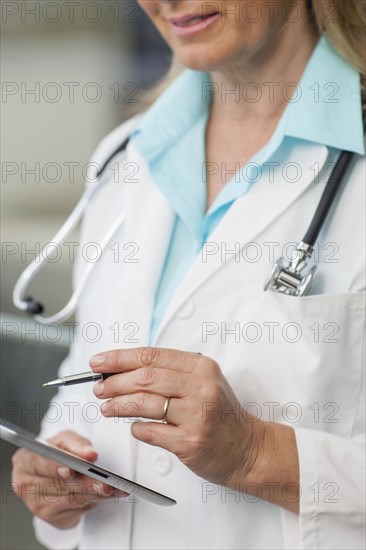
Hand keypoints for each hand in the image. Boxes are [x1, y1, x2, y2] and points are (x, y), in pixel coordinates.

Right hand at [11, 431, 117, 528]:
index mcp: (24, 460)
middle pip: (56, 485)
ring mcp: (37, 505)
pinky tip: (102, 496)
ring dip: (92, 495)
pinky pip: (75, 511)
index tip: (71, 470)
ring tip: (110, 489)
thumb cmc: (59, 451)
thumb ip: (76, 444)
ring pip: (69, 500)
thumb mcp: (66, 440)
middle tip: (103, 483)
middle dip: (82, 484)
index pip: (38, 464)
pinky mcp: (52, 518)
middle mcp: (26, 485)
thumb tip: (89, 454)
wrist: (57, 470)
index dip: (55, 468)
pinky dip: (91, 502)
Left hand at [91, 348, 264, 486]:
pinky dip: (136, 428)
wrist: (248, 448)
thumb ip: (170, 373)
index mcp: (201, 367)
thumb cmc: (220, 414)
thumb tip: (123, 369)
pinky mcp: (191, 441)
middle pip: (145, 377)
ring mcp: (197, 414)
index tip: (99, 362)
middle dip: (114, 381)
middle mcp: (201, 387)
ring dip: (118, 404)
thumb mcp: (203, 382)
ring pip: (144, 403)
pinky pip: (151, 431)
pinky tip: (133, 427)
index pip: (152, 356)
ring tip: (106, 407)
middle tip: (99, 387)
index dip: (119, 358)